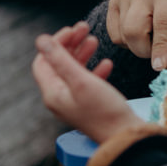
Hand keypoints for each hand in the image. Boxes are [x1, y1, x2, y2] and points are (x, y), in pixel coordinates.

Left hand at [33, 21, 159, 143]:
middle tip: (85, 28)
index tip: (73, 30)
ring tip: (95, 40)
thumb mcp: (81, 80)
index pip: (43, 61)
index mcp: (53, 93)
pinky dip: (94, 69)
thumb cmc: (104, 110)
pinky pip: (86, 82)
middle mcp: (60, 98)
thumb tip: (41, 40)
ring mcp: (74, 102)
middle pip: (58, 64)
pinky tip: (107, 63)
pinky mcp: (89, 104)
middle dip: (70, 44)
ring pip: (73, 71)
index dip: (55, 43)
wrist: (125, 137)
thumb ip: (61, 59)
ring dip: (82, 54)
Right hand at [106, 0, 166, 71]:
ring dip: (139, 46)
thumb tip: (162, 54)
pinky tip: (141, 32)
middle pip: (134, 31)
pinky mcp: (113, 3)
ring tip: (154, 34)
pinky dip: (128, 42)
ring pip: (123, 36)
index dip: (161, 46)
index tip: (159, 66)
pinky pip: (115, 36)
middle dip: (146, 50)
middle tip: (161, 51)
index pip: (163, 22)